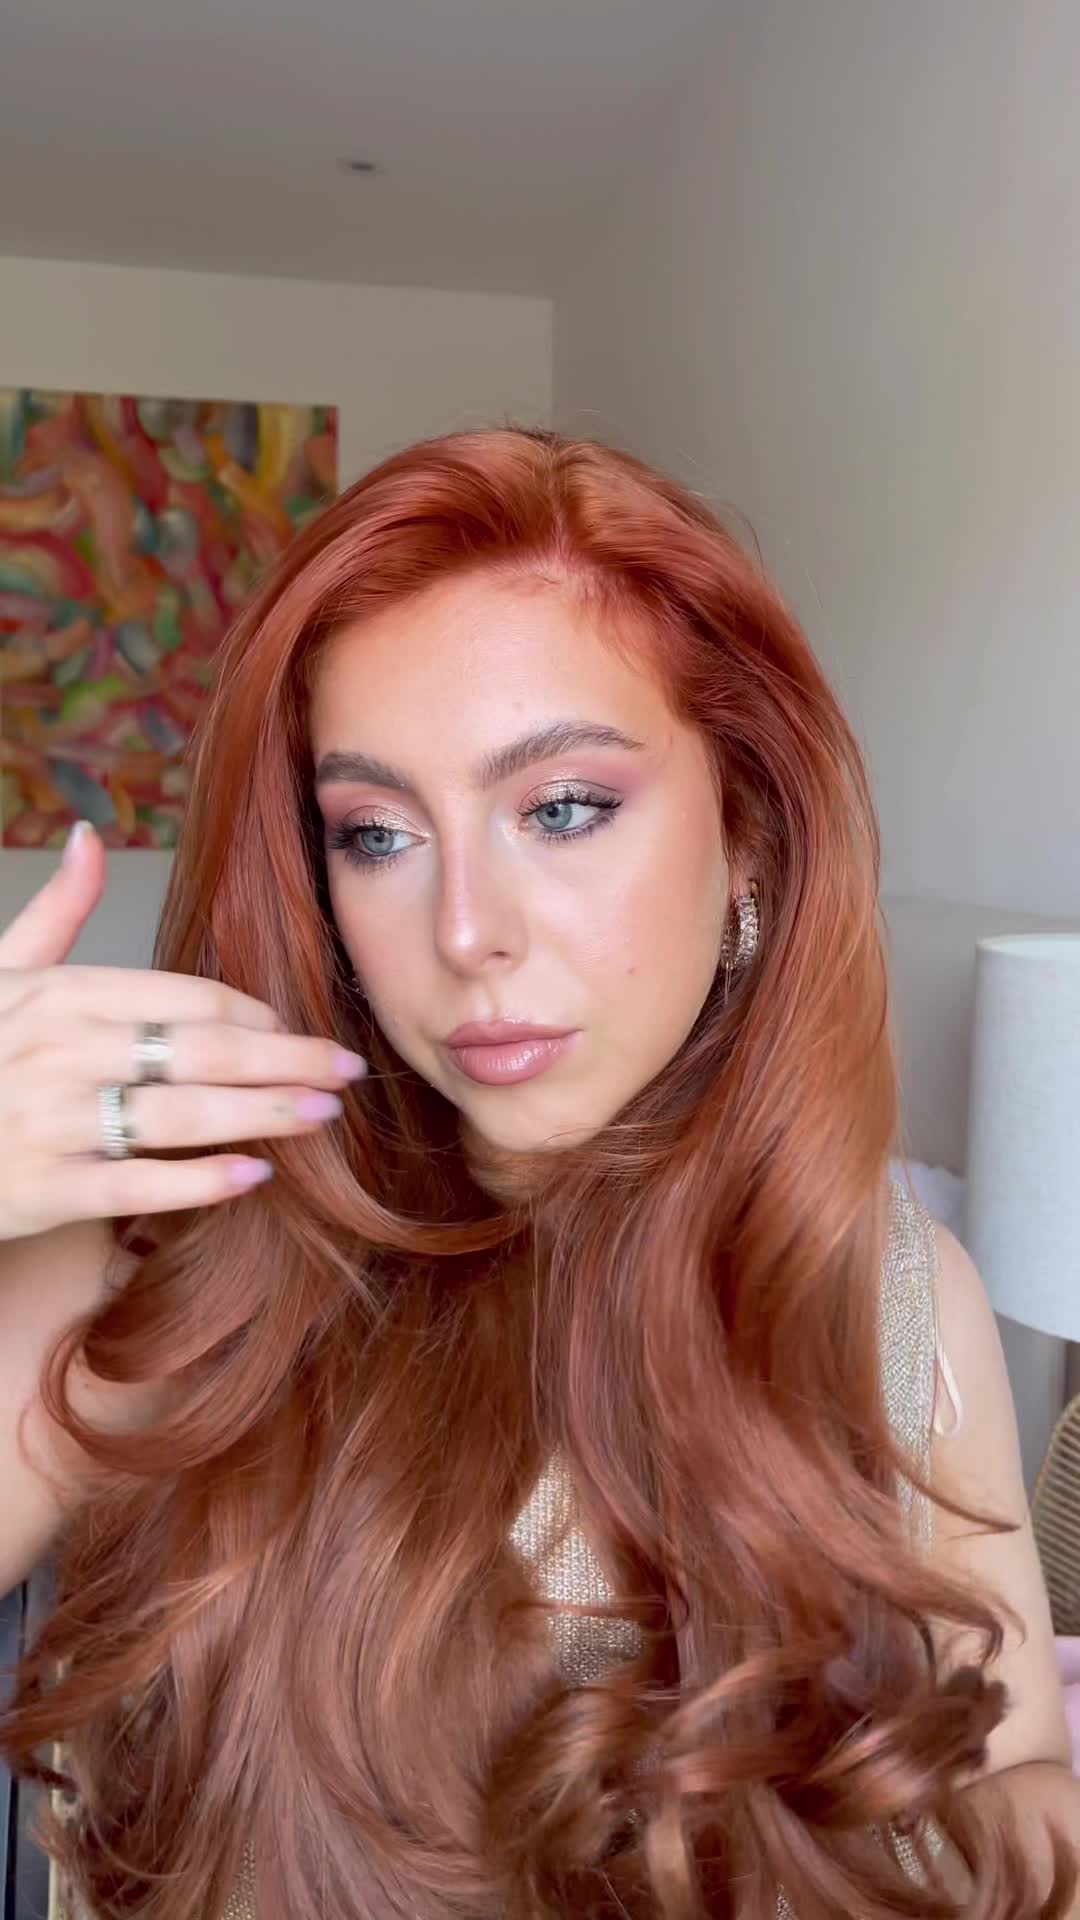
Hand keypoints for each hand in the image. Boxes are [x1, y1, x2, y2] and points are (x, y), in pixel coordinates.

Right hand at [0, 822, 365, 1240]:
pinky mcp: (44, 1191)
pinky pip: (138, 1185)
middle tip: (347, 1068)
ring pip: (181, 1117)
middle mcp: (58, 1052)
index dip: (250, 1012)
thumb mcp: (0, 973)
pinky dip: (200, 1181)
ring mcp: (52, 1123)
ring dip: (262, 1114)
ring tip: (322, 1116)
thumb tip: (88, 838)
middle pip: (199, 1051)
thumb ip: (54, 912)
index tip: (295, 1026)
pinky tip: (254, 1175)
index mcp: (58, 994)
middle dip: (284, 1059)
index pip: (181, 995)